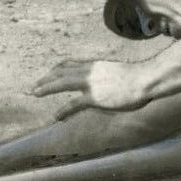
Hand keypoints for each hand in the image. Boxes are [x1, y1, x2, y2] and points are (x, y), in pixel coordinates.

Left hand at [31, 58, 149, 118]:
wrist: (145, 79)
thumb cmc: (139, 78)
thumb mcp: (120, 73)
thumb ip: (110, 77)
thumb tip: (112, 83)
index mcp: (95, 65)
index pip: (70, 64)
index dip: (57, 69)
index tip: (50, 73)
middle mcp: (89, 71)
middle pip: (61, 71)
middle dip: (46, 79)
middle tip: (35, 86)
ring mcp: (91, 83)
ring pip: (61, 82)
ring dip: (46, 87)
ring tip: (35, 93)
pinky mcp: (94, 97)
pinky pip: (73, 104)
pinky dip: (62, 110)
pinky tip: (56, 117)